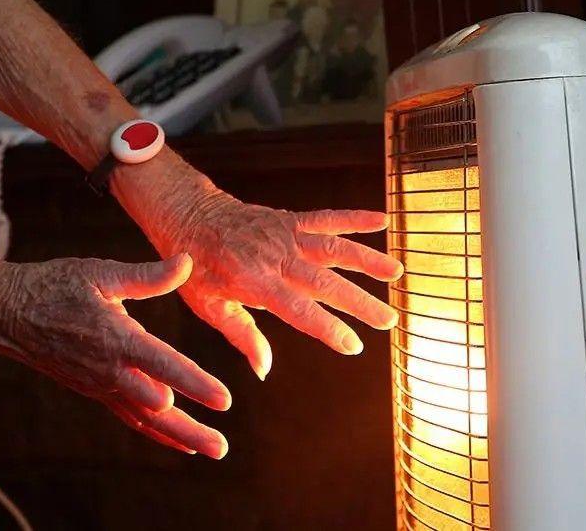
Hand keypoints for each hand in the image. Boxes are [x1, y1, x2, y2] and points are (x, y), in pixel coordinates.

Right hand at [0, 254, 229, 458]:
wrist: (9, 313)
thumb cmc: (56, 286)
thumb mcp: (101, 272)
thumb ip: (147, 276)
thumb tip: (187, 261)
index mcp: (117, 338)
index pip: (164, 364)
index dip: (195, 383)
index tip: (224, 400)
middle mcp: (110, 370)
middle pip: (157, 408)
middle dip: (192, 427)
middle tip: (223, 448)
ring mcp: (101, 385)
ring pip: (146, 420)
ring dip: (180, 436)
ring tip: (212, 450)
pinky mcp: (95, 391)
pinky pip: (130, 418)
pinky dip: (156, 433)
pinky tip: (182, 442)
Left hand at [154, 193, 403, 379]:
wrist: (188, 215)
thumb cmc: (196, 268)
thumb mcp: (208, 307)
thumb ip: (241, 335)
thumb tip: (264, 370)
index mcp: (253, 282)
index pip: (298, 310)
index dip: (327, 328)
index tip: (353, 345)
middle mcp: (274, 257)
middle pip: (325, 282)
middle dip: (359, 302)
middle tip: (389, 320)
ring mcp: (284, 235)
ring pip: (333, 247)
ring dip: (367, 259)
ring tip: (396, 273)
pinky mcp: (289, 220)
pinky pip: (325, 217)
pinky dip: (354, 218)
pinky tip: (381, 221)